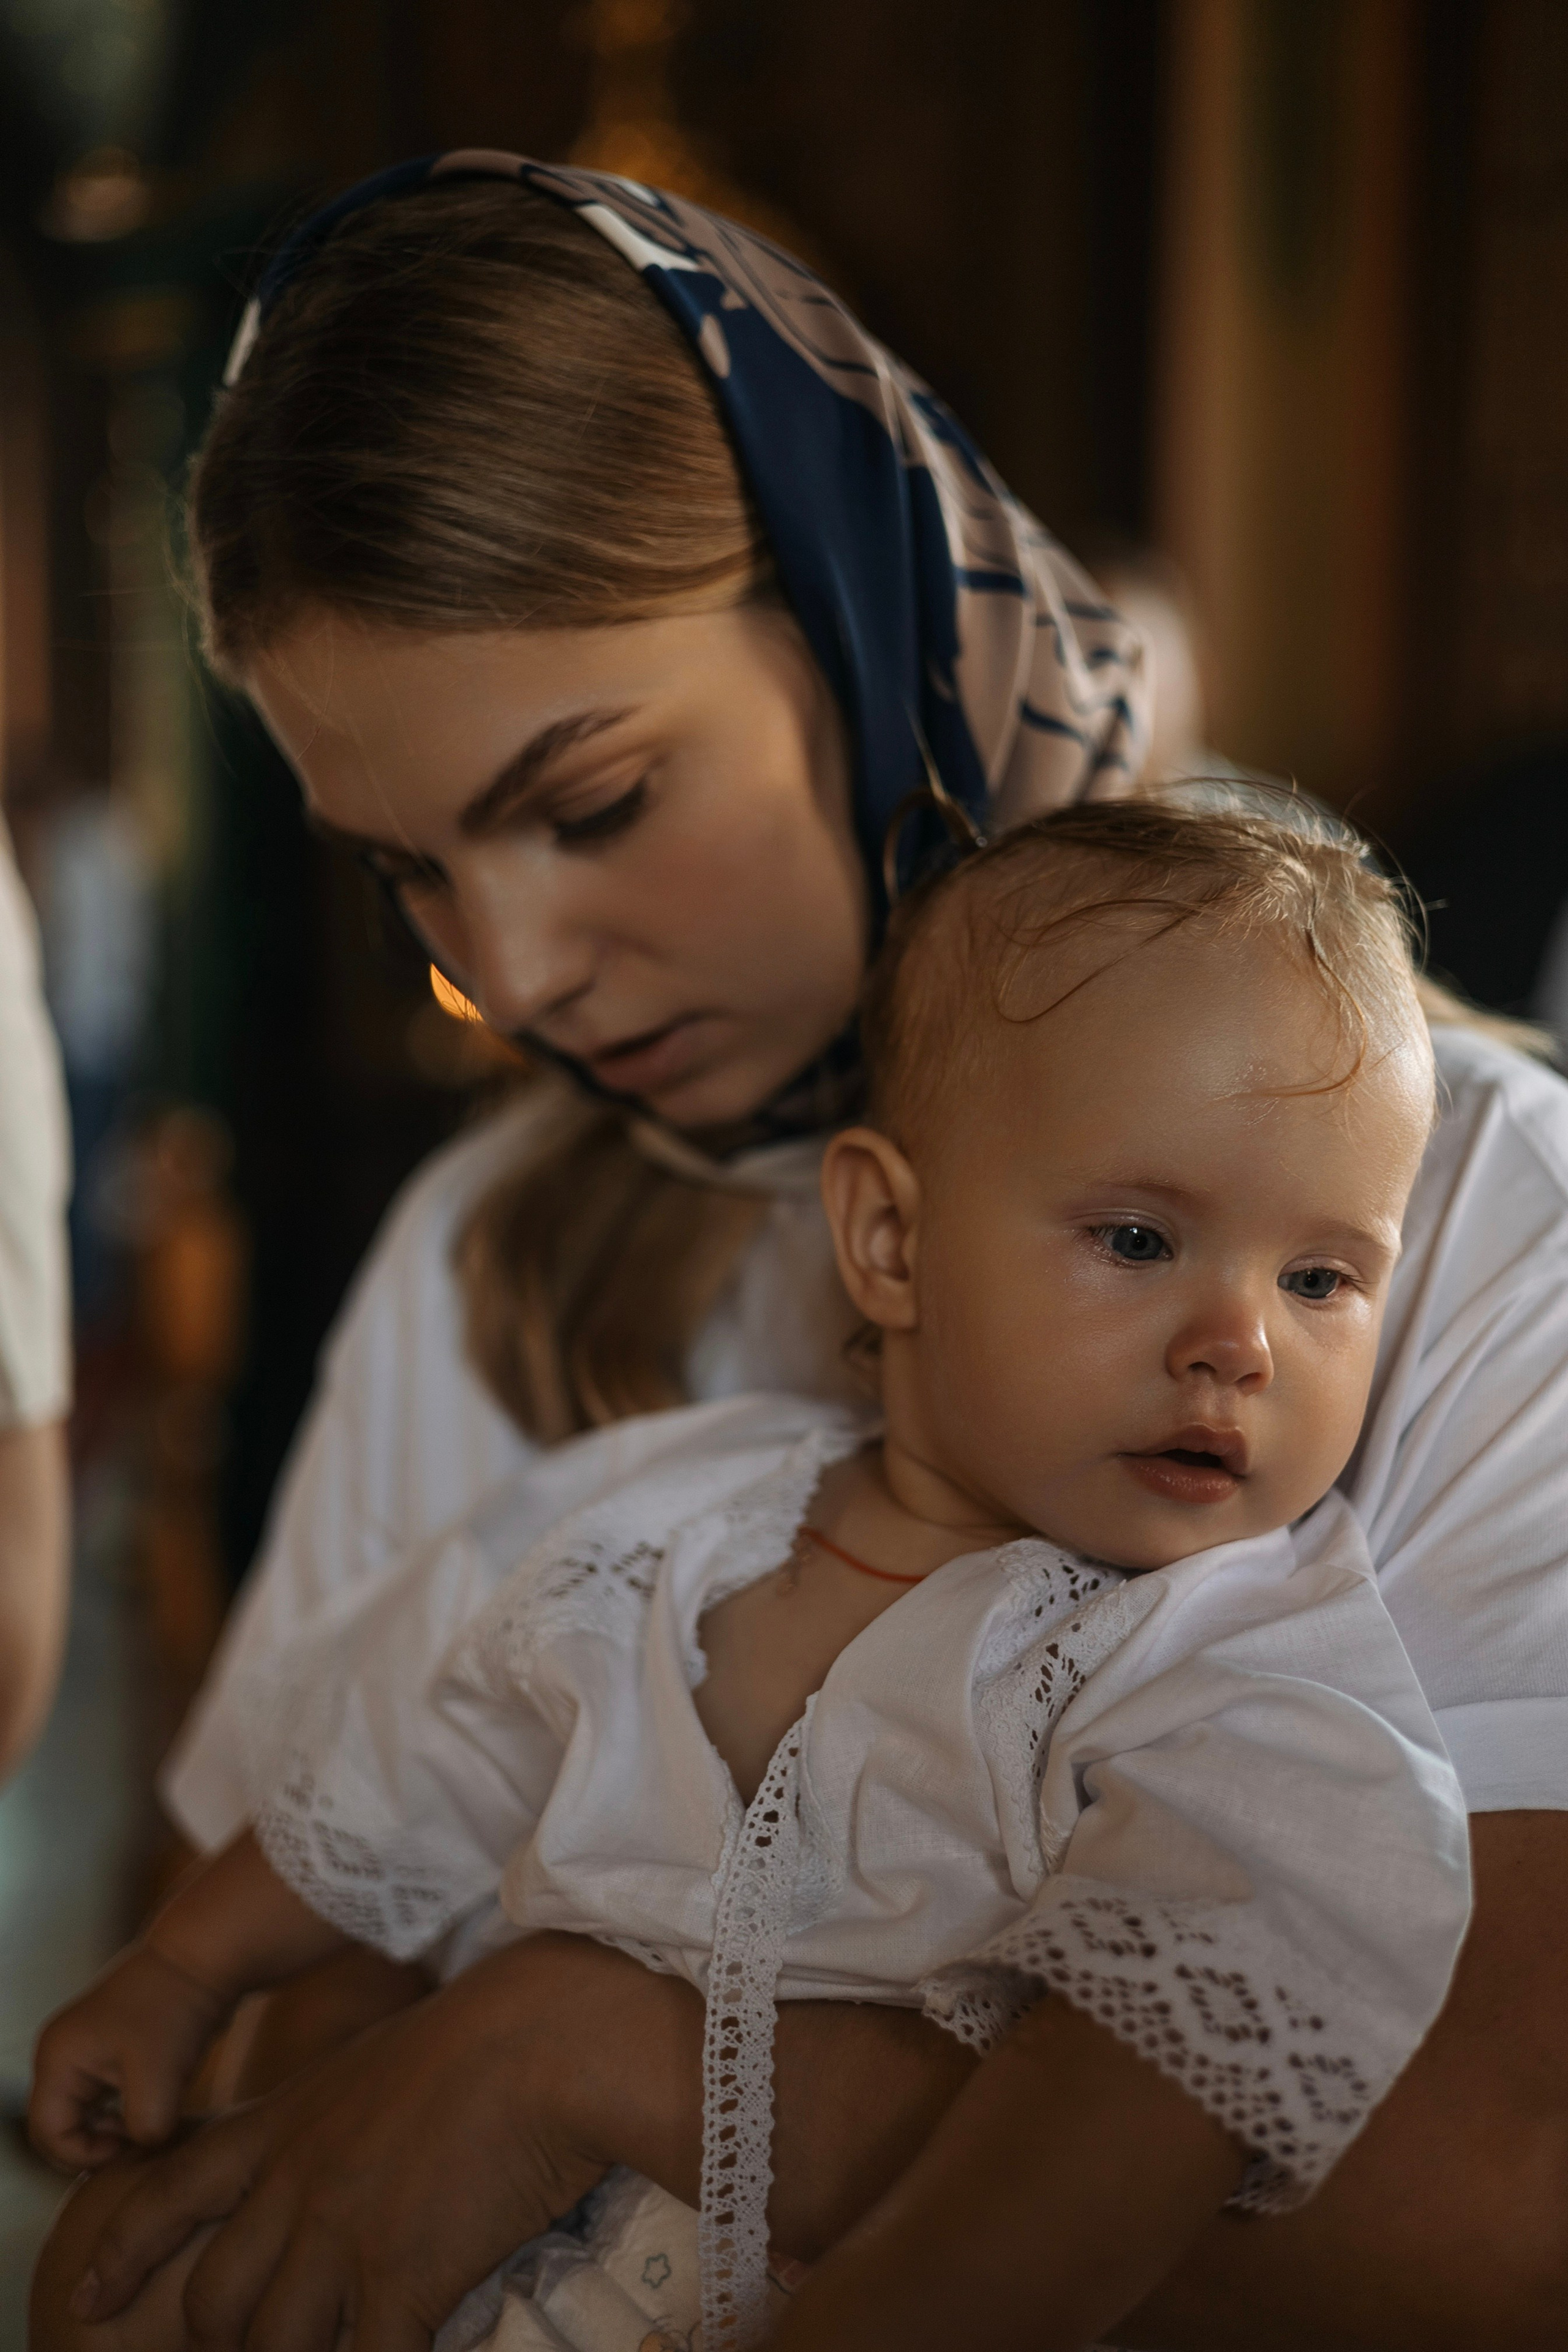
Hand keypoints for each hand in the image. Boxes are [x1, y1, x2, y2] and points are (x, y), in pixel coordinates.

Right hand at [30, 1945, 229, 2170]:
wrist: (204, 1958)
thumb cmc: (176, 2009)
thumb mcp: (160, 2078)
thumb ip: (144, 2127)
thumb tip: (145, 2144)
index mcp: (59, 2058)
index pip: (48, 2132)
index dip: (83, 2154)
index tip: (127, 2148)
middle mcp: (63, 2053)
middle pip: (60, 2124)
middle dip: (94, 2144)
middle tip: (136, 2144)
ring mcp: (86, 2048)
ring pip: (85, 2111)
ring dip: (112, 2127)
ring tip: (147, 2126)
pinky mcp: (111, 2046)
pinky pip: (105, 2095)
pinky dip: (125, 2109)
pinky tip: (156, 2107)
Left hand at [63, 1932, 697, 2351]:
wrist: (544, 2038)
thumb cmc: (480, 2039)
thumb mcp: (372, 2067)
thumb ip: (333, 2120)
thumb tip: (333, 2158)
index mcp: (282, 2123)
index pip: (166, 2196)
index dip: (121, 2255)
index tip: (86, 2295)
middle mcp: (295, 2184)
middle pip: (214, 2301)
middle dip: (229, 2340)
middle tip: (263, 2347)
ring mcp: (342, 2234)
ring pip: (274, 2346)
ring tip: (339, 2345)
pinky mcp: (402, 2278)